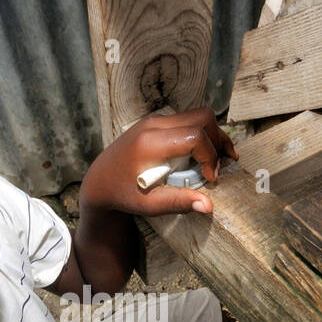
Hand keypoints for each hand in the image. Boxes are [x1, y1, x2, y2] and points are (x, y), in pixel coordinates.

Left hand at [80, 107, 238, 216]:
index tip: (211, 179)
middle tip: (222, 166)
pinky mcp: (157, 122)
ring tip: (219, 160)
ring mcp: (155, 120)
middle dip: (218, 141)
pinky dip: (203, 134)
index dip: (210, 157)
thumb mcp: (148, 205)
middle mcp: (153, 125)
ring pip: (198, 115)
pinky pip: (188, 120)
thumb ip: (178, 203)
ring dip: (213, 136)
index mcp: (149, 143)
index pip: (194, 137)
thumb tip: (208, 206)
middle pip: (202, 118)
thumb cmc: (122, 195)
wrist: (100, 180)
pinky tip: (207, 154)